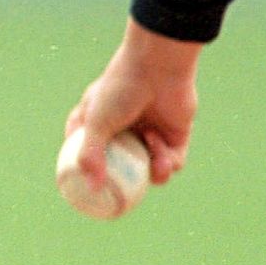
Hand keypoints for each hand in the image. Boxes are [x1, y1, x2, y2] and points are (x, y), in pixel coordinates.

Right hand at [64, 17, 200, 189]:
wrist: (157, 66)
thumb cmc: (120, 88)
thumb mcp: (97, 122)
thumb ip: (91, 155)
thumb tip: (92, 187)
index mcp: (102, 121)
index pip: (91, 151)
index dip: (90, 170)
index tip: (90, 190)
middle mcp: (126, 128)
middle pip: (124, 166)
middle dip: (127, 183)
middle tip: (125, 198)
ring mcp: (151, 132)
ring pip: (150, 168)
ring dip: (153, 173)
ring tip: (155, 166)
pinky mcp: (175, 134)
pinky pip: (172, 160)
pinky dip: (167, 160)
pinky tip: (160, 147)